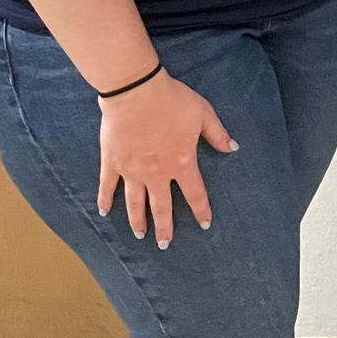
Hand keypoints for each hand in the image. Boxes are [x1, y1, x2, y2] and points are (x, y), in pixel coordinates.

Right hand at [96, 71, 236, 247]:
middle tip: (164, 245)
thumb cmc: (173, 100)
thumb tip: (233, 148)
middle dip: (165, 228)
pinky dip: (105, 200)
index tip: (205, 224)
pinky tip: (104, 212)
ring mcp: (132, 170)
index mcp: (181, 162)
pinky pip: (107, 186)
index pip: (195, 193)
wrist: (137, 92)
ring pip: (135, 203)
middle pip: (162, 207)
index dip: (201, 210)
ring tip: (140, 235)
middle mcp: (157, 173)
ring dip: (137, 221)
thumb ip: (217, 134)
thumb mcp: (203, 114)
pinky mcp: (112, 163)